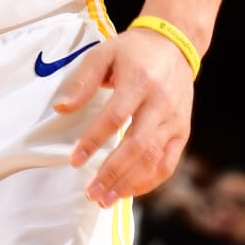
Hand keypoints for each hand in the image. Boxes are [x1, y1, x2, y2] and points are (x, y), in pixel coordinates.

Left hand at [57, 22, 194, 205]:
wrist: (174, 45)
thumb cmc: (132, 52)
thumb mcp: (103, 54)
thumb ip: (82, 81)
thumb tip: (61, 108)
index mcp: (139, 82)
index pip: (115, 117)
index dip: (94, 141)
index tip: (74, 160)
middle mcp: (161, 103)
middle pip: (137, 145)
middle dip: (113, 173)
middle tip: (91, 192)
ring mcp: (175, 120)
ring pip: (153, 159)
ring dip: (129, 183)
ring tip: (106, 199)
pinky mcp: (183, 131)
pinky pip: (168, 163)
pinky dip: (150, 182)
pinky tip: (129, 192)